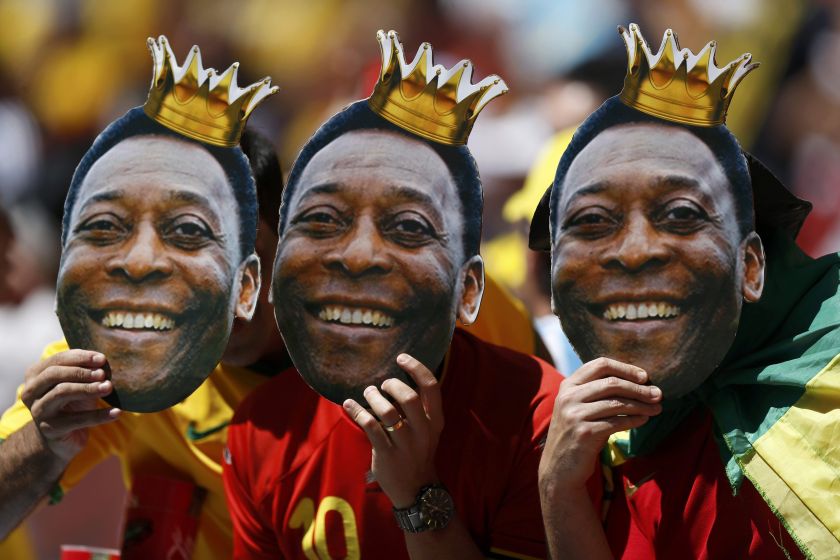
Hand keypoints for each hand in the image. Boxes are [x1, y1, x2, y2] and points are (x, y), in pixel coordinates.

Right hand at [21, 350, 120, 462]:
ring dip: (88, 388)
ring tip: (109, 387)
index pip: (57, 360)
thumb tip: (103, 360)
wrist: (61, 437)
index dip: (79, 357)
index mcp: (35, 375)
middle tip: (103, 373)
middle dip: (81, 372)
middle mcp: (31, 392)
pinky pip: (78, 419)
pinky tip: (117, 411)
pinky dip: (99, 415)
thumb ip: (85, 370)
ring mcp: (38, 411)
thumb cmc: (71, 403)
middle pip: (54, 374)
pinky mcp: (50, 429)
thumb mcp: (76, 383)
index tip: (101, 359)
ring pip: (61, 392)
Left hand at [343, 354, 443, 507]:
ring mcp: (405, 444)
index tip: (401, 357)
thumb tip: (397, 376)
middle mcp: (423, 431)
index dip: (416, 368)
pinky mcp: (387, 454)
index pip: (431, 387)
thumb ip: (418, 406)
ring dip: (373, 397)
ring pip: (388, 412)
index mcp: (435, 421)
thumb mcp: (427, 429)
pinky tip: (348, 404)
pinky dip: (357, 411)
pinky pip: (370, 426)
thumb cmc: (417, 451)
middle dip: (392, 385)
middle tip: (382, 384)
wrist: (416, 488)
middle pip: (408, 397)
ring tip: (367, 393)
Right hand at [538, 357, 661, 491]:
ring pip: (617, 403)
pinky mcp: (584, 433)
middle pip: (612, 383)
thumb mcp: (579, 407)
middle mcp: (569, 396)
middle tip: (658, 394)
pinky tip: (644, 420)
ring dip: (641, 405)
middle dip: (639, 388)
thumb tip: (638, 382)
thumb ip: (597, 392)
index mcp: (568, 385)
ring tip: (657, 408)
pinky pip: (617, 422)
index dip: (625, 368)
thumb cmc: (577, 433)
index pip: (600, 365)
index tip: (645, 377)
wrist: (559, 467)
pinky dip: (634, 420)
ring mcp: (574, 415)